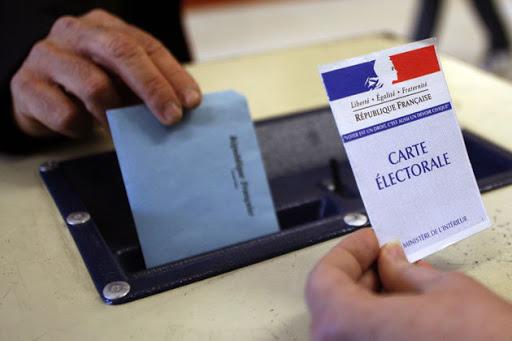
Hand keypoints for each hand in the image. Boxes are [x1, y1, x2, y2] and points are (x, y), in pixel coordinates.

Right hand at [10, 9, 201, 137]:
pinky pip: (66, 114)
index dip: (172, 75)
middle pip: (121, 53)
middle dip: (153, 88)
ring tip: (119, 128)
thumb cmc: (86, 84)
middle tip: (172, 118)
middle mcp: (75, 33)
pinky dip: (82, 128)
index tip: (192, 102)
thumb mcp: (120, 78)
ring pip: (95, 86)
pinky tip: (83, 127)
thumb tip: (183, 107)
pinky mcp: (26, 85)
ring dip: (115, 115)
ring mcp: (47, 56)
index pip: (146, 46)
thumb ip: (146, 85)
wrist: (36, 93)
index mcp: (104, 26)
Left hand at [305, 228, 511, 340]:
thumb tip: (390, 260)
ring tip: (403, 282)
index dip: (348, 252)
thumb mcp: (445, 291)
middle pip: (333, 304)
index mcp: (349, 327)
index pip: (324, 279)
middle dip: (362, 274)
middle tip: (387, 257)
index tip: (370, 240)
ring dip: (370, 300)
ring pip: (348, 327)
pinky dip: (379, 325)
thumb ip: (404, 271)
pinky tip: (406, 312)